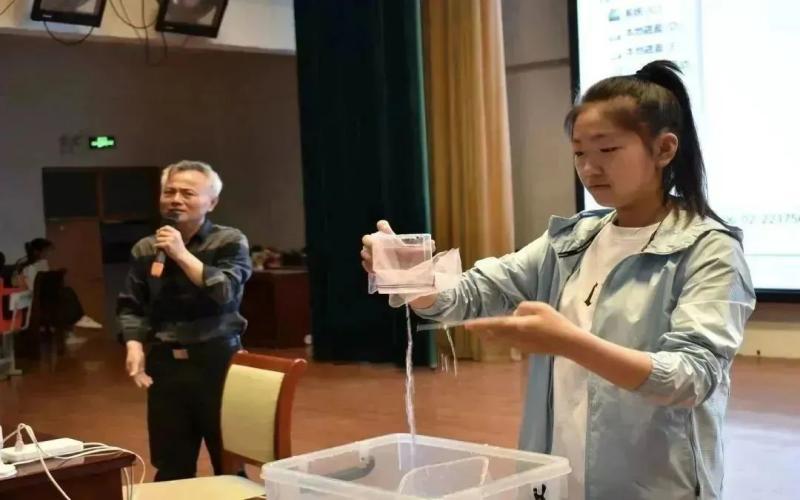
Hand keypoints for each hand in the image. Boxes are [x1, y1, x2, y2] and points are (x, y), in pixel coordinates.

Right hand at [126, 341, 152, 388]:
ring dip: (145, 379)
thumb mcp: (135, 360)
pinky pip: (143, 373)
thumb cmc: (134, 354)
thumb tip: (132, 375)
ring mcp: (137, 369)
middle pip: (138, 377)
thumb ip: (134, 368)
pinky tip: (150, 378)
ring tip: (151, 383)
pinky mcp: (140, 367)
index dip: (138, 381)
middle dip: (143, 381)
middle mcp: (133, 370)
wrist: (135, 348)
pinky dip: (146, 376)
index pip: (135, 377)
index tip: (141, 386)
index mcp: (131, 369)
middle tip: (149, 385)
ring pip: (141, 376)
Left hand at [155, 225, 187, 260]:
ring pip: (158, 238)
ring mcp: (171, 239)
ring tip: (158, 244)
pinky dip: (156, 246)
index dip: (161, 229)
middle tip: (157, 240)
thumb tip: (159, 232)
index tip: (158, 232)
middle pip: (161, 232)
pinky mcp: (168, 244)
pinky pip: (158, 243)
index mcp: (176, 232)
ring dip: (156, 242)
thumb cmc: (178, 248)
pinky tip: (157, 247)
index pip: (166, 227)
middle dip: (157, 236)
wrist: (182, 255)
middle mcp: (174, 235)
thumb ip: (171, 234)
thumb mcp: (177, 238)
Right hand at [360, 220, 436, 272]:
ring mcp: (379, 260)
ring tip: (368, 254)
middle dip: (370, 240)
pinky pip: (369, 267)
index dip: (383, 227)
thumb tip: (431, 243)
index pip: (385, 230)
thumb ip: (426, 248)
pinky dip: (367, 265)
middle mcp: (384, 249)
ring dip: (367, 253)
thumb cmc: (418, 264)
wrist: (416, 282)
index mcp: (394, 242)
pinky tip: (367, 263)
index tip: (381, 226)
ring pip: (368, 253)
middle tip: (372, 242)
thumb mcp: (423, 256)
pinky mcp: (378, 271)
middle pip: (372, 240)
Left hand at [465, 301, 584, 354]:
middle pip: (494, 334)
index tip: (467, 325)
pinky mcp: (524, 350)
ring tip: (479, 332)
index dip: (480, 324)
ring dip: (488, 336)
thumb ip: (524, 307)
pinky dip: (500, 339)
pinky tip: (497, 336)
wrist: (567, 343)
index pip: (495, 324)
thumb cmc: (556, 322)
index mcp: (519, 325)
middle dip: (481, 331)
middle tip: (469, 327)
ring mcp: (519, 345)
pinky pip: (507, 343)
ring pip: (499, 340)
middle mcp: (516, 337)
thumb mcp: (540, 307)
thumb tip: (513, 313)